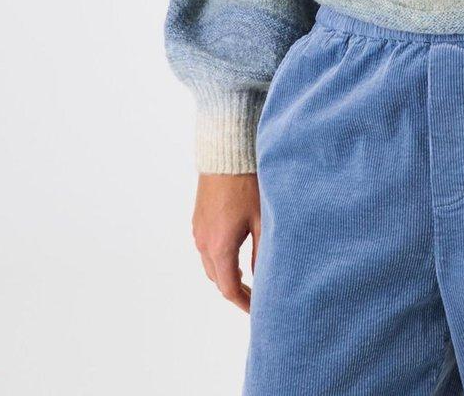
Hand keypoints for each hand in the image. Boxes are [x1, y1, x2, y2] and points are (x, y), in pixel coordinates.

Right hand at [191, 172, 260, 312]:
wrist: (226, 153)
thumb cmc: (248, 184)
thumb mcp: (262, 220)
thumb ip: (262, 254)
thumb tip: (265, 280)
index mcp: (219, 246)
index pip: (229, 288)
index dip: (244, 302)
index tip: (258, 311)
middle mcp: (203, 242)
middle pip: (217, 279)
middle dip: (235, 290)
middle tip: (256, 296)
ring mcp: (198, 230)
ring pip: (210, 265)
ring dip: (227, 274)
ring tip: (248, 278)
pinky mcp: (198, 219)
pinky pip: (206, 249)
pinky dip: (220, 259)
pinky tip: (236, 254)